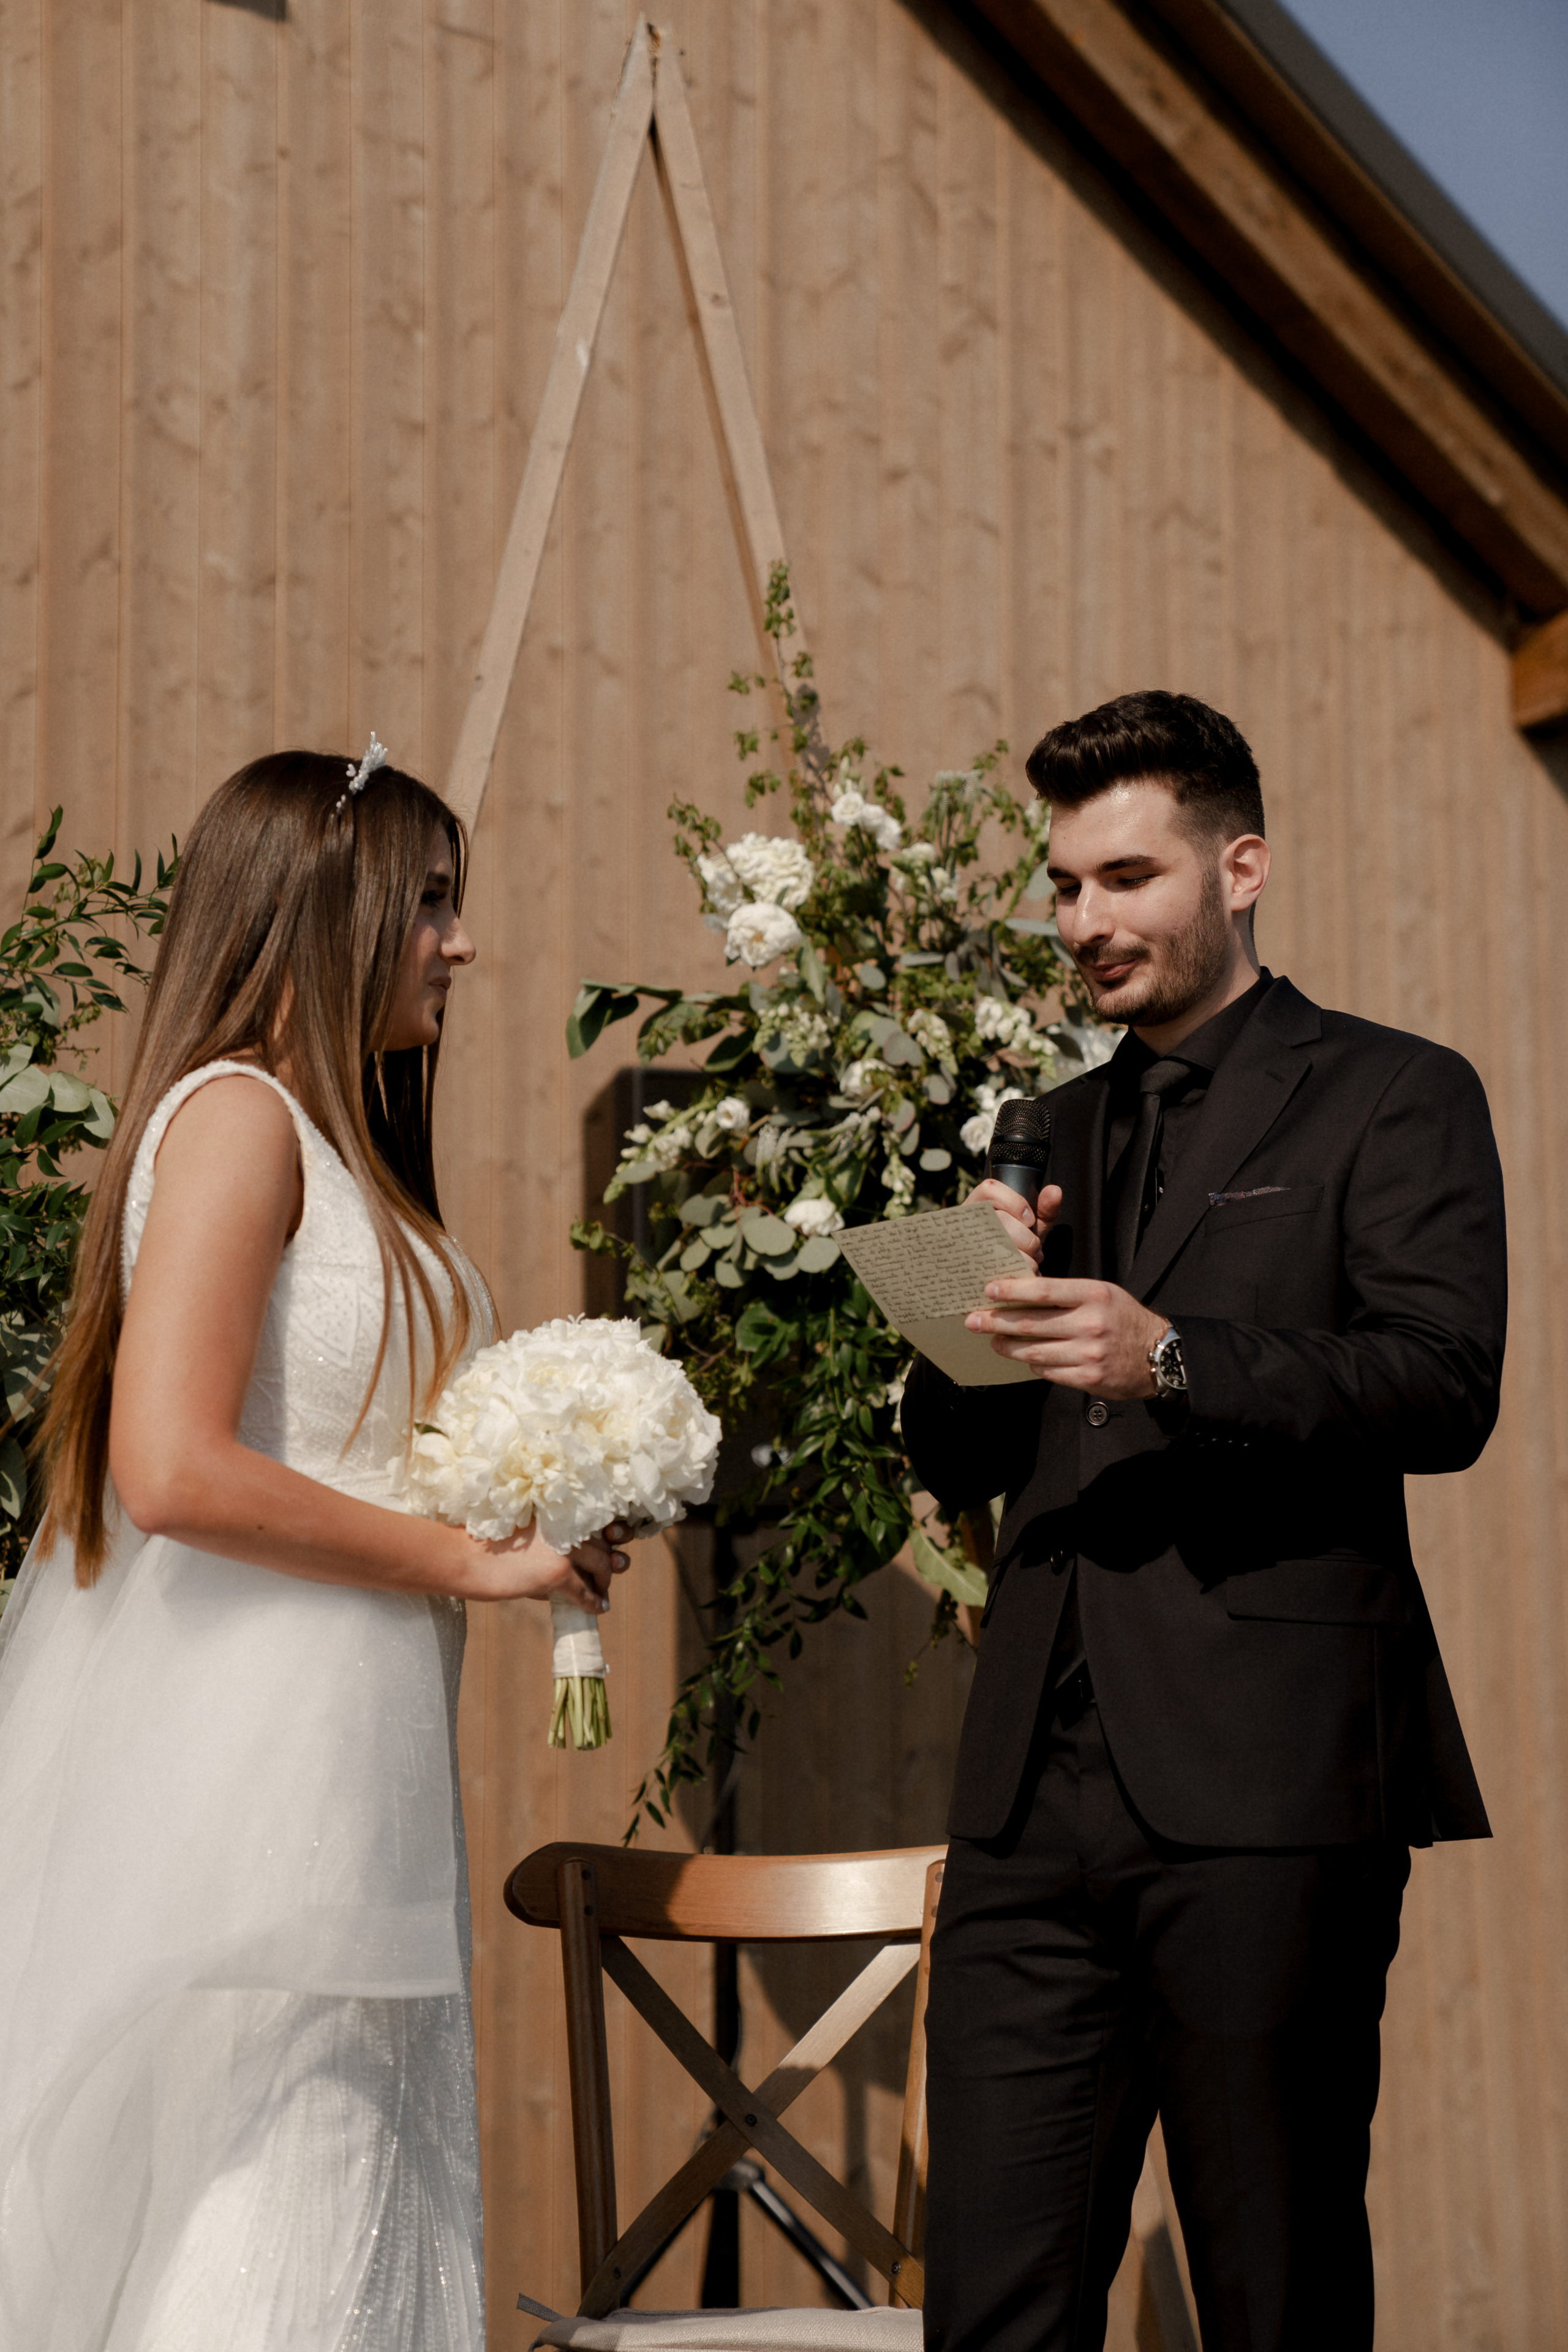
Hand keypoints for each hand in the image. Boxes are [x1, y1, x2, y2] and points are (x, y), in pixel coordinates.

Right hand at [454, 1517, 634, 1607]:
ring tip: (602, 1593)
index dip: (611, 1534)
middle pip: (604, 1544)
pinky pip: (586, 1592)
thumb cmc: (488, 1547)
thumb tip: (574, 1572)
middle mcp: (567, 1524)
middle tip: (606, 1575)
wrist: (465, 1557)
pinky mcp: (558, 1572)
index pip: (598, 1519)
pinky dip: (594, 1602)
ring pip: (603, 1566)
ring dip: (604, 1582)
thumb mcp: (527, 1537)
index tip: (614, 1543)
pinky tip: (597, 1608)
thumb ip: (552, 1548)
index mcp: (559, 1510)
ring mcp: (565, 1548)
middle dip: (609, 1562)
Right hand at [964, 1178, 1062, 1272]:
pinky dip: (1012, 1271)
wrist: (998, 1280)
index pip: (990, 1188)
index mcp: (979, 1204)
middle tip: (1034, 1249)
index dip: (1014, 1202)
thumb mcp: (1030, 1229)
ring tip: (1029, 1263)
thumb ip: (1044, 1210)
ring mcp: (961, 1242)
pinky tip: (1020, 1274)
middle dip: (1025, 1237)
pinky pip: (990, 1266)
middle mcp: (965, 1220)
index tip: (1030, 1220)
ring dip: (1021, 1256)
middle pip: (999, 1220)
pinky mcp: (963, 1264)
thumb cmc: (1015, 1246)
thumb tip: (1055, 1190)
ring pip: (994, 1244)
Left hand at [967, 1273, 1167, 1398]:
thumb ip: (1066, 1294)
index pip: (1043, 1290)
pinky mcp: (1088, 1379)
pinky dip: (1035, 1365)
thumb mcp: (1102, 1294)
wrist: (1158, 1354)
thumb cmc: (1122, 1318)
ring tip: (995, 1341)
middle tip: (973, 1320)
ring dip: (1009, 1347)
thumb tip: (1021, 1295)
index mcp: (1094, 1295)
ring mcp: (1089, 1353)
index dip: (1012, 1290)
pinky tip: (1028, 1360)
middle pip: (1031, 1323)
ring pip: (1035, 1352)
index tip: (989, 1290)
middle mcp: (1091, 1323)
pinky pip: (1048, 1372)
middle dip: (996, 1322)